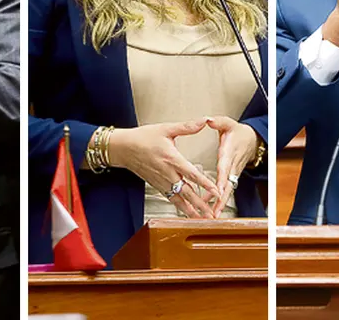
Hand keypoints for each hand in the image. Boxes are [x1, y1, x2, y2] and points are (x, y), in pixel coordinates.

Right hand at [106, 120, 221, 218]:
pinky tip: (188, 212)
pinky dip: (180, 207)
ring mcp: (161, 181)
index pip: (192, 174)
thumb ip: (187, 127)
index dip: (205, 183)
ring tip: (202, 218)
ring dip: (191, 209)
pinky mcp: (157, 185)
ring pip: (179, 199)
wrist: (122, 148)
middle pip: (187, 192)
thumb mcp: (165, 129)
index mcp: (171, 158)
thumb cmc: (142, 138)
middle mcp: (167, 173)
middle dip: (201, 204)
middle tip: (212, 213)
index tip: (216, 191)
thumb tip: (204, 121)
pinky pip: (171, 198)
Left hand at [207, 117, 260, 216]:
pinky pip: (226, 190)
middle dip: (221, 199)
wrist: (252, 140)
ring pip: (227, 190)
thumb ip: (218, 122)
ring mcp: (233, 173)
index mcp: (229, 153)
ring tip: (212, 215)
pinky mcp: (232, 177)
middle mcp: (232, 166)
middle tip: (214, 211)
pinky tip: (210, 208)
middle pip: (227, 184)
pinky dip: (219, 200)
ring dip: (220, 203)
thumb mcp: (228, 123)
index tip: (217, 191)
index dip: (221, 180)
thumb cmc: (237, 132)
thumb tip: (208, 120)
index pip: (224, 168)